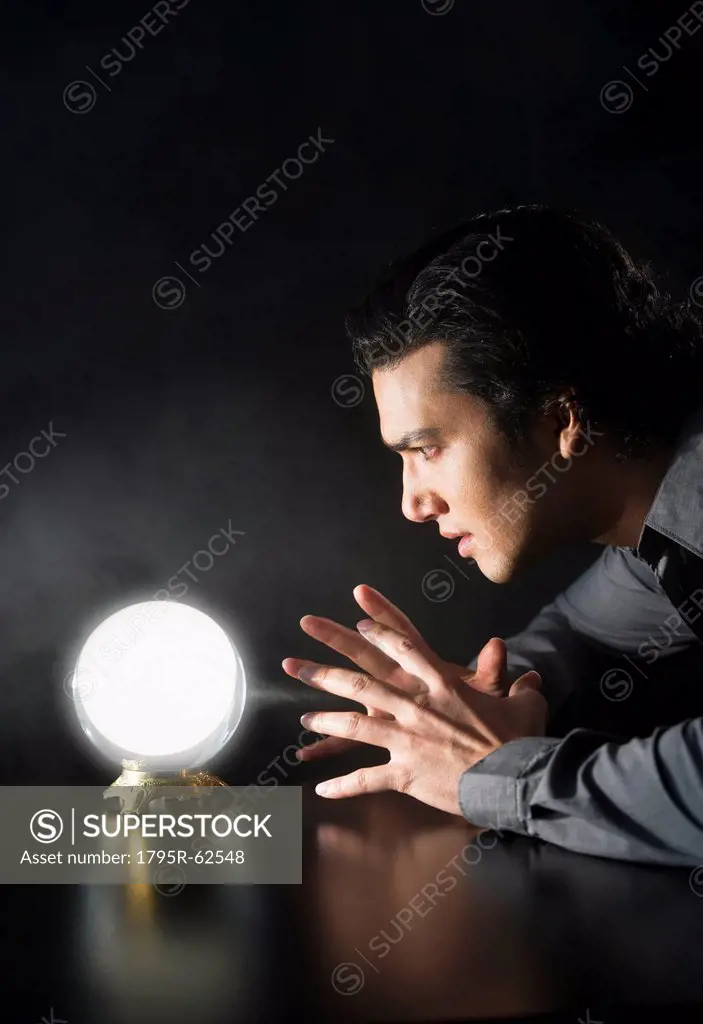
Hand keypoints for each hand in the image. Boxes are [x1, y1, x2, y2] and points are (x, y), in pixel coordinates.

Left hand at [282, 587, 546, 816]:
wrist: (512, 780)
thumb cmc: (517, 739)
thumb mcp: (519, 701)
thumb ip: (505, 676)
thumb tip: (510, 655)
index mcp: (441, 684)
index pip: (403, 648)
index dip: (378, 632)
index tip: (357, 622)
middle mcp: (415, 706)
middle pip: (360, 682)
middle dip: (324, 671)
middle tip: (294, 664)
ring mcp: (405, 739)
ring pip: (354, 726)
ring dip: (326, 721)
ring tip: (304, 719)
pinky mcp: (404, 773)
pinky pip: (366, 779)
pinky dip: (343, 786)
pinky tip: (322, 789)